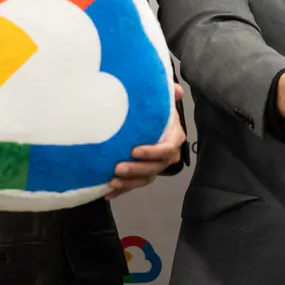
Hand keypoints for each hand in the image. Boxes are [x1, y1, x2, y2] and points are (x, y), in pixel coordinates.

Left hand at [106, 83, 186, 198]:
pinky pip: (133, 185)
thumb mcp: (162, 101)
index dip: (153, 152)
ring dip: (129, 183)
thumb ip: (168, 95)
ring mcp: (154, 167)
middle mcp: (166, 155)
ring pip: (144, 179)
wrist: (146, 123)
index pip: (167, 149)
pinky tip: (107, 193)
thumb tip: (177, 90)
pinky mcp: (142, 175)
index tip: (135, 151)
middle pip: (155, 167)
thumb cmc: (155, 112)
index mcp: (173, 138)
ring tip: (112, 181)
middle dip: (136, 170)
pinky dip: (121, 190)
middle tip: (118, 168)